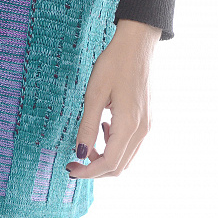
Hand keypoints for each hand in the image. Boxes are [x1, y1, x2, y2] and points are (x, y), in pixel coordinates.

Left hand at [65, 18, 160, 177]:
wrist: (137, 45)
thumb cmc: (115, 64)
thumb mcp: (95, 93)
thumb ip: (88, 126)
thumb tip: (81, 152)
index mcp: (129, 125)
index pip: (109, 164)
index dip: (88, 172)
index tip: (70, 168)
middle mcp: (142, 131)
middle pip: (119, 167)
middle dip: (95, 169)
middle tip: (74, 161)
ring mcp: (147, 126)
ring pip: (126, 158)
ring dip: (105, 158)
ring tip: (89, 140)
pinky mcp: (147, 120)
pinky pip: (131, 145)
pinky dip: (115, 146)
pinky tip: (104, 126)